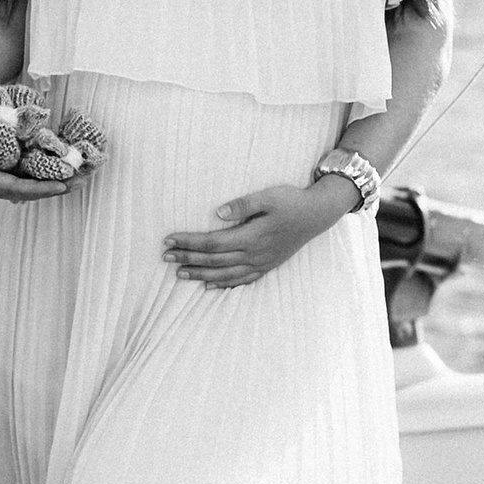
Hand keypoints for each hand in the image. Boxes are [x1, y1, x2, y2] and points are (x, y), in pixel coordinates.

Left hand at [162, 176, 352, 291]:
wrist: (317, 215)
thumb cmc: (291, 201)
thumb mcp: (268, 196)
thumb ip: (243, 205)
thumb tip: (217, 212)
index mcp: (252, 236)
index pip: (212, 242)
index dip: (189, 242)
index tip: (170, 240)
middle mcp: (254, 254)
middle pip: (214, 261)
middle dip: (188, 259)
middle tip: (166, 257)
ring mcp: (261, 263)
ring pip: (225, 275)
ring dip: (201, 275)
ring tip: (180, 274)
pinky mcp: (267, 266)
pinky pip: (242, 281)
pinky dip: (224, 285)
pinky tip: (210, 287)